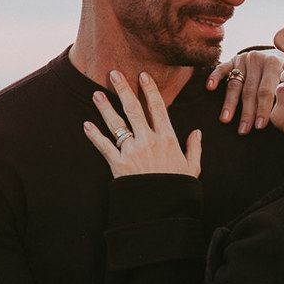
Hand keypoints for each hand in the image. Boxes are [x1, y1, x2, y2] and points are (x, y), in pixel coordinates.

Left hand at [83, 72, 201, 179]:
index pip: (158, 107)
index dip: (150, 90)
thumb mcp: (192, 168)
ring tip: (96, 93)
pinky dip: (94, 136)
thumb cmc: (177, 189)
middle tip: (114, 73)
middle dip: (123, 89)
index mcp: (168, 139)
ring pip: (117, 124)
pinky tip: (86, 125)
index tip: (143, 75)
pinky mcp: (118, 165)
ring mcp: (132, 152)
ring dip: (105, 108)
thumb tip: (197, 132)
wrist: (162, 211)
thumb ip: (194, 148)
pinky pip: (104, 146)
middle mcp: (149, 141)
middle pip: (133, 109)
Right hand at [206, 48, 283, 133]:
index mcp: (274, 64)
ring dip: (229, 103)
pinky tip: (210, 87)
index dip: (263, 109)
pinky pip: (222, 68)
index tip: (260, 126)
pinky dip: (215, 77)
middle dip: (247, 112)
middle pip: (250, 90)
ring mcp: (244, 59)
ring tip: (225, 119)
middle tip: (243, 130)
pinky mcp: (233, 59)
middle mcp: (258, 59)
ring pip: (235, 84)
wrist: (282, 51)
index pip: (266, 90)